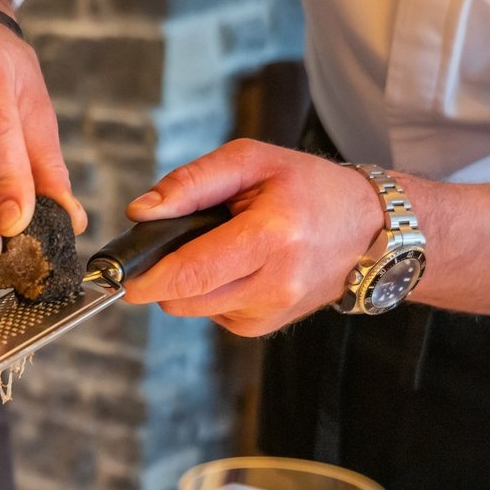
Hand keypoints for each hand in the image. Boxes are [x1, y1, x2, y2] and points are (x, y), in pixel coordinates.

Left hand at [121, 139, 384, 336]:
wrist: (368, 230)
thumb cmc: (309, 189)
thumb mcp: (252, 162)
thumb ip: (191, 183)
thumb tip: (140, 212)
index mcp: (271, 238)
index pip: (188, 273)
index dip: (146, 277)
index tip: (121, 274)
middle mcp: (274, 283)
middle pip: (182, 299)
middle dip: (163, 276)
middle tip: (176, 243)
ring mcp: (271, 311)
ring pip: (192, 309)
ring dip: (189, 283)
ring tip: (222, 247)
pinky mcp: (265, 327)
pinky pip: (212, 314)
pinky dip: (211, 292)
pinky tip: (239, 267)